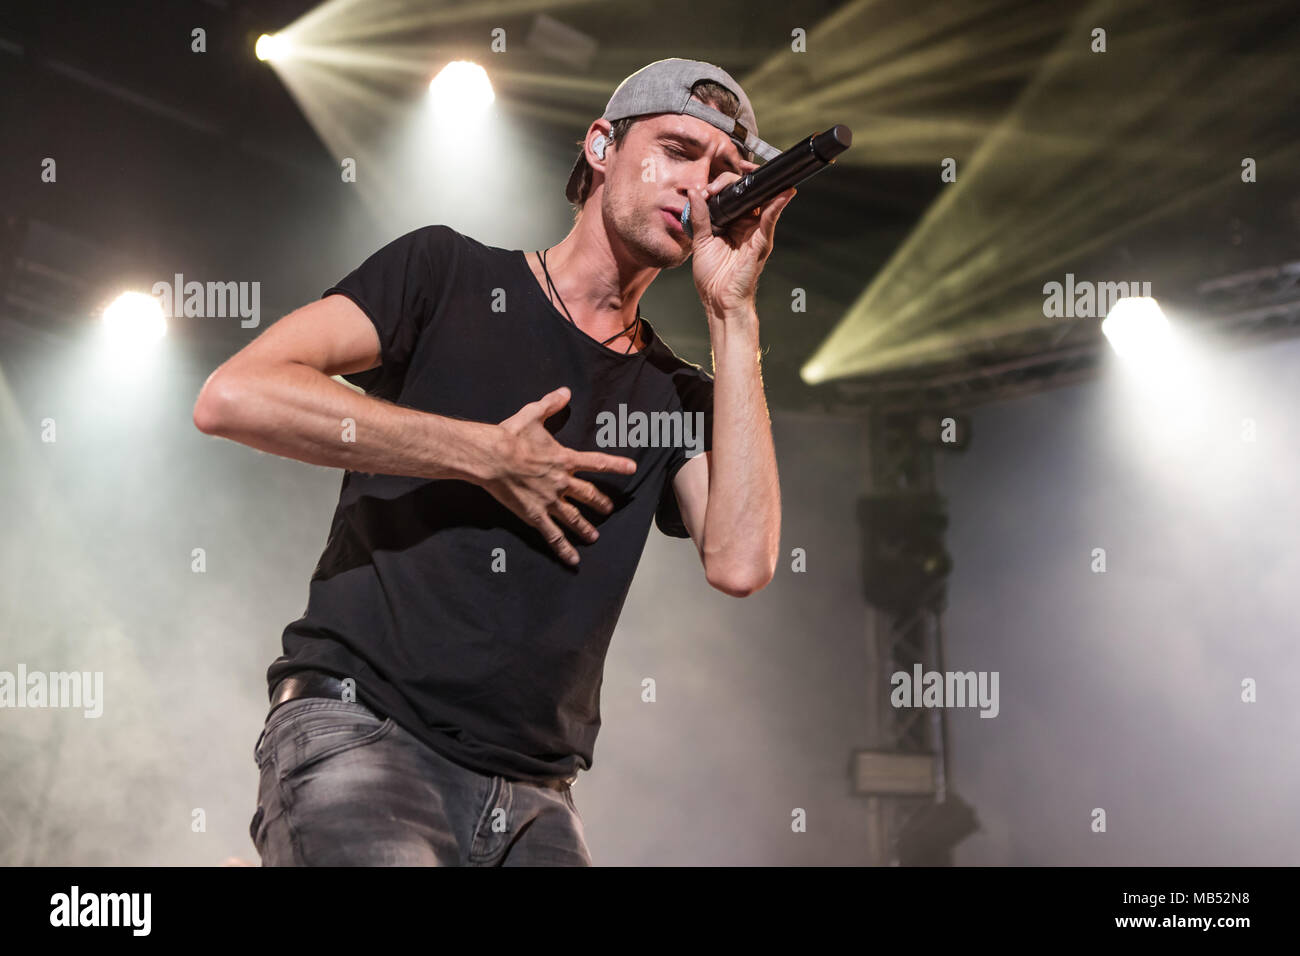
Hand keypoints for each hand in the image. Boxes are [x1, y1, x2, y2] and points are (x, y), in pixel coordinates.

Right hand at [483, 386, 636, 565]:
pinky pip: (552, 535)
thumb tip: (564, 391)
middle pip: (589, 494)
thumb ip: (551, 404)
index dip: (616, 466)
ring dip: (586, 528)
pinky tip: (573, 560)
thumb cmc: (509, 435)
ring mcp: (549, 500)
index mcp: (564, 458)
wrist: (490, 457)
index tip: (631, 469)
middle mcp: (562, 482)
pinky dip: (563, 548)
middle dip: (601, 502)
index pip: (597, 463)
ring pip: (574, 518)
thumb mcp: (532, 414)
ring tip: (595, 536)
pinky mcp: (534, 514)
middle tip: (609, 508)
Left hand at [687, 162, 796, 319]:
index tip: (705, 190)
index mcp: (731, 225)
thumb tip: (695, 194)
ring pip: (761, 202)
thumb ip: (699, 217)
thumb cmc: (713, 279)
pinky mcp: (761, 242)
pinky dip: (777, 204)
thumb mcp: (701, 242)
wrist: (719, 301)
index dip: (720, 187)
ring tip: (739, 180)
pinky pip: (771, 220)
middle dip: (731, 184)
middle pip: (747, 195)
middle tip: (715, 187)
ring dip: (754, 187)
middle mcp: (746, 227)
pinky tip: (783, 193)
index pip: (731, 197)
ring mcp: (756, 233)